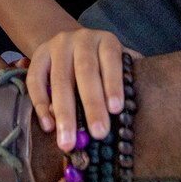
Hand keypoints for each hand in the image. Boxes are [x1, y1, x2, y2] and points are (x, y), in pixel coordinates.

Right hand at [26, 28, 124, 150]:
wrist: (69, 42)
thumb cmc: (101, 64)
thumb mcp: (118, 63)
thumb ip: (129, 79)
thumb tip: (145, 110)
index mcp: (106, 41)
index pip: (111, 61)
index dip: (113, 84)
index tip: (116, 110)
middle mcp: (81, 39)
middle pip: (85, 72)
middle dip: (92, 105)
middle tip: (98, 134)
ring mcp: (57, 46)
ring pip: (59, 80)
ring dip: (64, 113)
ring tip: (68, 141)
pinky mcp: (38, 56)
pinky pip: (35, 81)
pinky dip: (40, 105)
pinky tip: (48, 126)